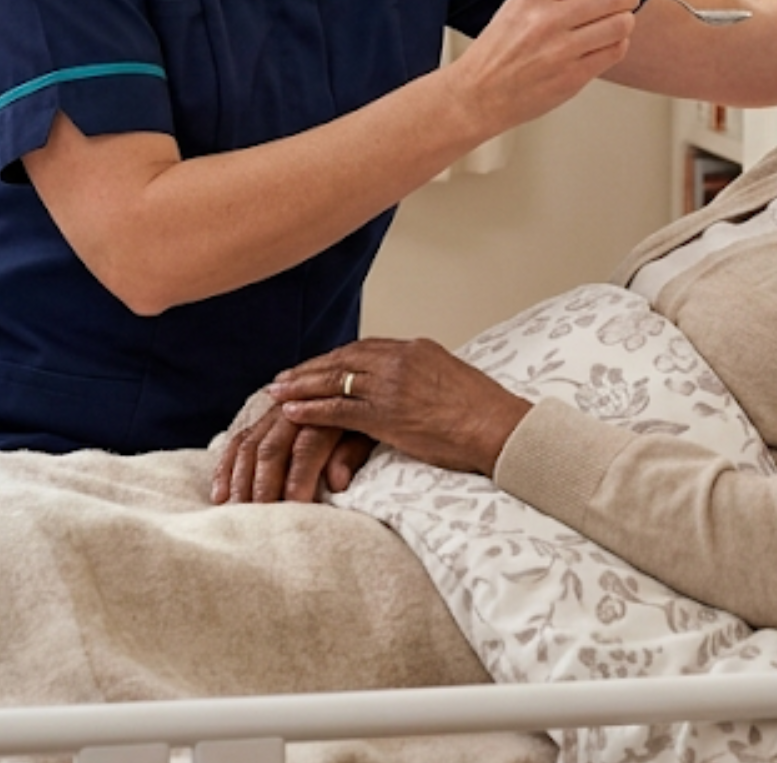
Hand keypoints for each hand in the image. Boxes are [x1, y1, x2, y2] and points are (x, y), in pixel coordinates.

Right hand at [211, 398, 375, 503]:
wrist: (354, 383)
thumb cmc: (366, 417)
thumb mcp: (369, 431)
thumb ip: (352, 453)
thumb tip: (337, 483)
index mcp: (326, 412)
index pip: (308, 446)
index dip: (300, 479)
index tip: (295, 509)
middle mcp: (294, 409)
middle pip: (271, 449)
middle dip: (263, 487)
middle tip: (260, 521)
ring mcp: (273, 413)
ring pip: (249, 446)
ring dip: (240, 482)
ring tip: (237, 515)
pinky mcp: (261, 420)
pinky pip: (237, 442)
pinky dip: (226, 468)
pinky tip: (219, 496)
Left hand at [266, 338, 530, 479]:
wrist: (501, 428)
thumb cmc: (485, 413)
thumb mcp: (452, 381)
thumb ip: (425, 378)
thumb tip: (413, 387)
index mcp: (416, 349)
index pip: (364, 349)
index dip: (335, 359)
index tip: (314, 366)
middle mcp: (400, 360)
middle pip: (343, 359)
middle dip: (310, 368)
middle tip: (283, 377)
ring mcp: (392, 385)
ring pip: (335, 380)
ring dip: (302, 386)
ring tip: (276, 393)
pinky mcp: (387, 414)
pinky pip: (339, 409)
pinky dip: (312, 410)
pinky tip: (292, 413)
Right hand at [444, 0, 643, 131]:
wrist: (479, 92)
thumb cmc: (500, 47)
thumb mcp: (520, 2)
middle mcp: (548, 19)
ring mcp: (562, 50)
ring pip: (621, 24)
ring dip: (626, 19)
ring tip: (615, 20)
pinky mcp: (573, 77)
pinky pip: (614, 51)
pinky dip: (618, 43)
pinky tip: (606, 41)